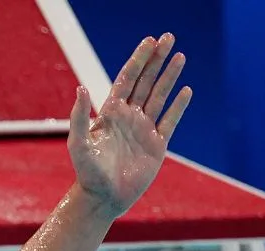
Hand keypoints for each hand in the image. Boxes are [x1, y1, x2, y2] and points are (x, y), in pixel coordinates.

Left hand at [69, 33, 192, 218]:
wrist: (103, 198)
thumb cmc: (87, 173)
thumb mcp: (78, 144)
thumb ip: (79, 117)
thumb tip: (81, 88)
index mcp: (111, 114)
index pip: (127, 79)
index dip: (138, 59)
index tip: (150, 41)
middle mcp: (128, 117)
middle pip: (146, 81)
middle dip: (157, 59)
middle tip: (169, 37)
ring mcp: (144, 130)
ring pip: (160, 96)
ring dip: (170, 76)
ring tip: (180, 56)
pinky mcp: (157, 145)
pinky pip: (170, 121)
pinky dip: (178, 106)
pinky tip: (186, 90)